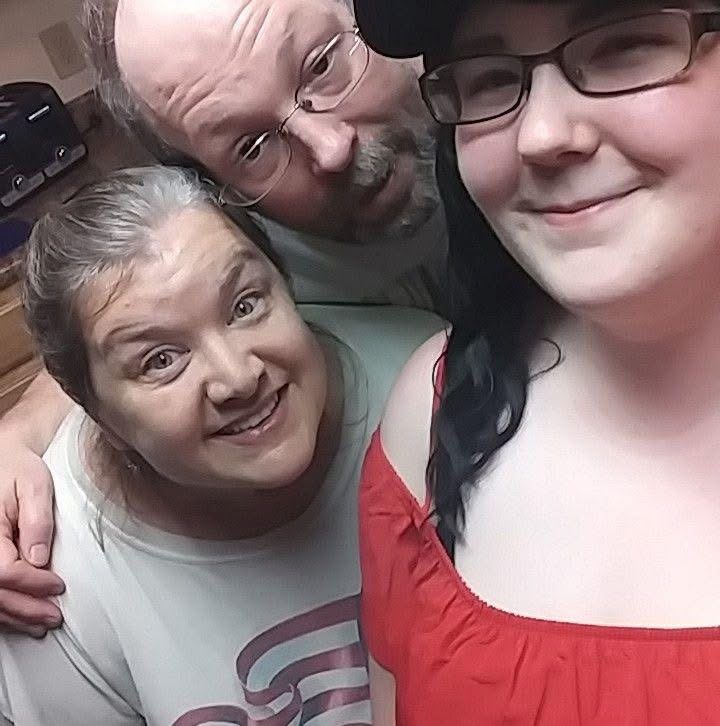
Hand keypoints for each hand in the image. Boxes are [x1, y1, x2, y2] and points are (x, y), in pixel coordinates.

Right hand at [0, 443, 63, 636]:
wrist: (3, 458)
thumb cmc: (17, 468)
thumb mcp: (34, 485)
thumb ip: (37, 521)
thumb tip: (40, 558)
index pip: (5, 572)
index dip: (32, 584)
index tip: (58, 586)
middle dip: (24, 609)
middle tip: (53, 617)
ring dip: (13, 616)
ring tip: (41, 623)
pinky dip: (2, 609)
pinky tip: (20, 616)